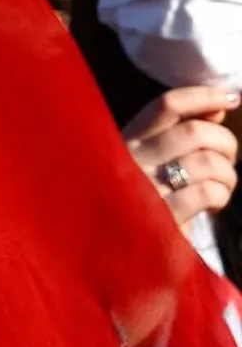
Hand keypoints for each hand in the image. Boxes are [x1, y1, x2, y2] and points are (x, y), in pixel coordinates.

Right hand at [125, 87, 240, 231]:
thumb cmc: (141, 198)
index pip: (167, 105)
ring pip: (206, 162)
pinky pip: (208, 192)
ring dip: (227, 173)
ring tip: (222, 185)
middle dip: (225, 142)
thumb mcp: (151, 159)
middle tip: (228, 157)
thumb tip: (218, 105)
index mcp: (128, 139)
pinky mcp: (162, 217)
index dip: (204, 96)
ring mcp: (145, 188)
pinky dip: (221, 195)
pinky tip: (213, 204)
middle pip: (194, 132)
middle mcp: (132, 159)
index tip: (232, 99)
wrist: (115, 250)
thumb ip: (180, 131)